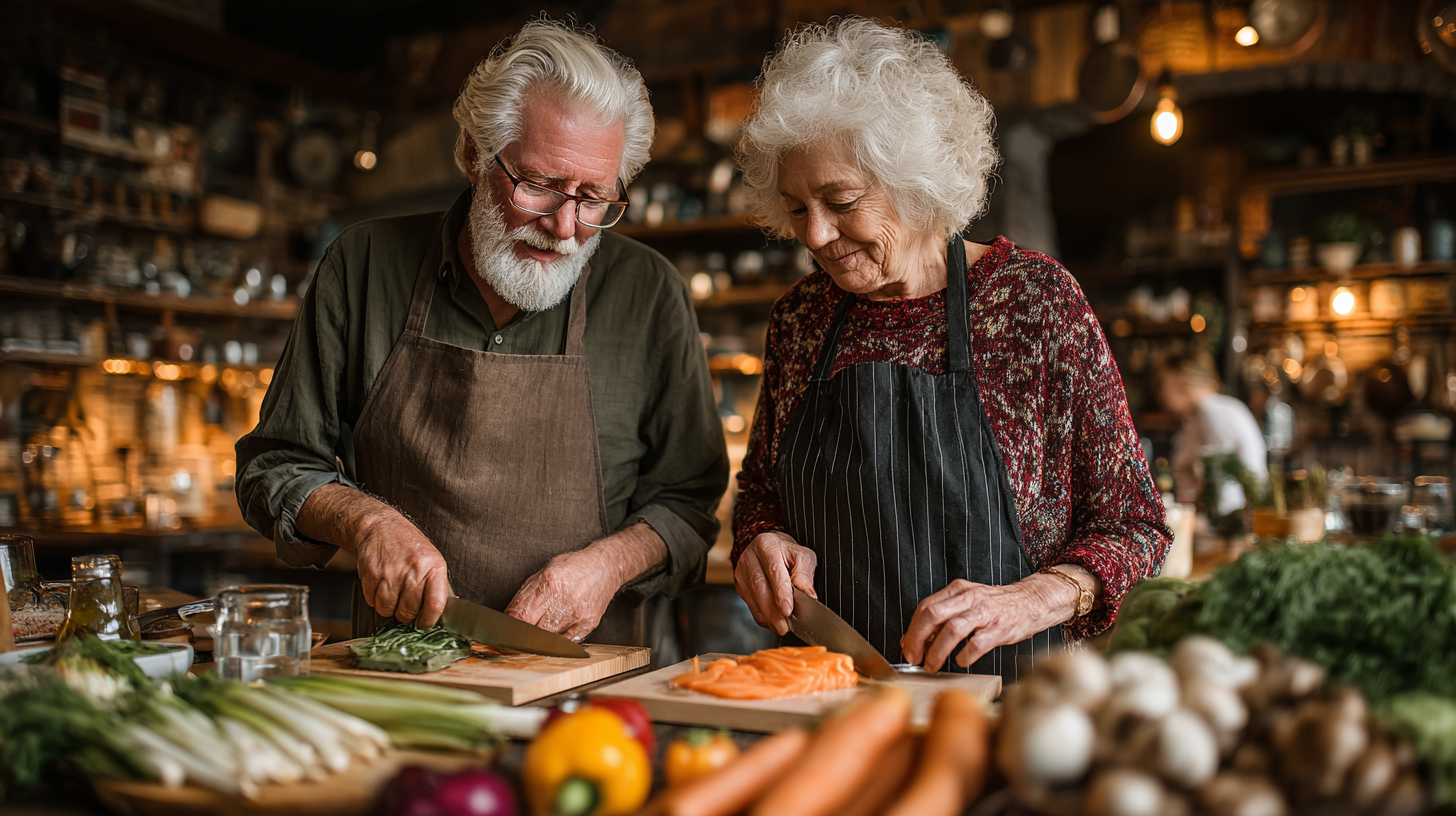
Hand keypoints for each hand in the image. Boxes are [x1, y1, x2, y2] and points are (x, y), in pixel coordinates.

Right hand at [353, 512, 449, 627]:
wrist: (381, 527)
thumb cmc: (410, 547)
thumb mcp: (433, 560)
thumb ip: (438, 587)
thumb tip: (446, 613)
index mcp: (433, 567)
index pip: (435, 604)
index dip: (428, 620)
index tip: (424, 622)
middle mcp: (413, 571)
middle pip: (408, 612)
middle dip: (406, 615)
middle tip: (405, 604)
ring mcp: (391, 574)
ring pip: (388, 611)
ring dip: (389, 608)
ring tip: (393, 592)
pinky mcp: (372, 576)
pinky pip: (372, 603)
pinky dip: (376, 600)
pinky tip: (381, 586)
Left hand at [505, 549, 618, 641]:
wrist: (605, 566)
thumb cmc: (574, 567)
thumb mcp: (544, 572)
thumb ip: (525, 595)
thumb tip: (508, 616)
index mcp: (550, 583)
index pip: (523, 616)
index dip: (511, 628)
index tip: (504, 635)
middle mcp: (565, 599)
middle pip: (535, 630)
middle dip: (526, 632)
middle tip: (523, 630)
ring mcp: (578, 613)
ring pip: (550, 637)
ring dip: (543, 634)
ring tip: (547, 621)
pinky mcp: (589, 623)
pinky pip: (567, 640)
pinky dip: (559, 637)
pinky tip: (560, 625)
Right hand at [733, 531, 817, 635]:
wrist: (767, 547)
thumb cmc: (786, 552)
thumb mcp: (802, 555)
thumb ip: (805, 574)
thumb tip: (809, 595)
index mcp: (767, 546)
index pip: (774, 572)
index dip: (781, 593)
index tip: (788, 610)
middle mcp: (750, 559)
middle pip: (759, 588)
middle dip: (773, 611)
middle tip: (784, 626)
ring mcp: (742, 573)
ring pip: (753, 598)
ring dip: (768, 616)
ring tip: (781, 628)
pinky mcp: (740, 586)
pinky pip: (750, 605)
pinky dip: (762, 617)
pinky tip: (772, 623)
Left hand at [899, 575, 1076, 671]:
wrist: (1032, 601)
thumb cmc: (996, 606)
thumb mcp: (967, 603)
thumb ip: (943, 617)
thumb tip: (915, 639)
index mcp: (958, 590)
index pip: (925, 607)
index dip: (912, 630)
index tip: (908, 648)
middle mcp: (969, 598)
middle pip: (933, 615)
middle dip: (917, 639)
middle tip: (914, 658)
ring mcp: (985, 613)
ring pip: (952, 629)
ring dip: (937, 651)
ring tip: (932, 665)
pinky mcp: (1000, 628)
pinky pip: (977, 644)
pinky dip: (965, 655)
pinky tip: (961, 661)